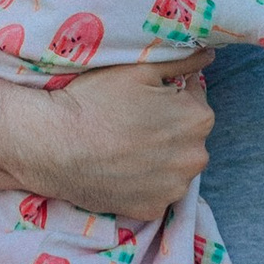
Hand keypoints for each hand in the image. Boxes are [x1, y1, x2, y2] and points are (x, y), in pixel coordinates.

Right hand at [0, 57, 213, 225]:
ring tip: (124, 147)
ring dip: (159, 158)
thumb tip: (209, 54)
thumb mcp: (140, 69)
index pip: (193, 98)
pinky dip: (144, 183)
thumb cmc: (96, 101)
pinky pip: (155, 192)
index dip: (168, 94)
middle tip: (131, 122)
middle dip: (169, 128)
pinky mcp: (152, 209)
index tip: (141, 98)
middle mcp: (196, 157)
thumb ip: (182, 61)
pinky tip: (121, 170)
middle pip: (187, 136)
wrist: (53, 145)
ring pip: (173, 166)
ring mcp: (174, 188)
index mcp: (198, 119)